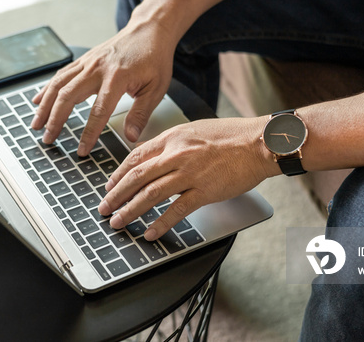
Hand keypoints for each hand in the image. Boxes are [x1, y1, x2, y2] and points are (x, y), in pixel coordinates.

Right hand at [32, 22, 175, 155]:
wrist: (149, 30)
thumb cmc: (154, 58)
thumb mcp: (156, 88)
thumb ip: (142, 113)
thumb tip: (131, 136)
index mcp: (118, 77)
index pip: (99, 111)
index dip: (89, 132)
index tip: (81, 149)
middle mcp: (98, 68)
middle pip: (69, 96)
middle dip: (55, 120)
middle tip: (48, 139)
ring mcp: (88, 62)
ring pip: (59, 84)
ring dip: (45, 106)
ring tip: (36, 124)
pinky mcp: (84, 59)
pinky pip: (61, 75)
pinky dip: (47, 88)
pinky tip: (37, 100)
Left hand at [97, 117, 272, 239]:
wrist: (259, 142)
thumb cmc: (232, 135)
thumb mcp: (195, 130)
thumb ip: (173, 143)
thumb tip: (154, 156)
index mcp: (173, 138)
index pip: (136, 156)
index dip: (118, 174)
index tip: (109, 186)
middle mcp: (176, 155)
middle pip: (136, 177)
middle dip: (116, 195)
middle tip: (104, 208)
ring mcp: (189, 173)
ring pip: (150, 194)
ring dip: (130, 210)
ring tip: (118, 222)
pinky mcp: (204, 191)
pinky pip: (176, 210)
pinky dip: (161, 224)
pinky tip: (150, 233)